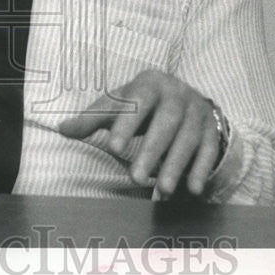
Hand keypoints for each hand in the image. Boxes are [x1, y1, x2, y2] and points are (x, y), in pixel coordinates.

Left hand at [58, 69, 222, 196]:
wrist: (182, 96)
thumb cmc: (141, 104)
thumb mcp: (118, 105)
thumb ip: (92, 118)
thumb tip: (63, 129)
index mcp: (150, 83)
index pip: (138, 102)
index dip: (127, 124)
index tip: (114, 147)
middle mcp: (177, 94)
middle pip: (166, 123)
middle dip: (152, 151)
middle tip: (136, 177)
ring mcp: (197, 111)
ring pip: (188, 139)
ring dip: (175, 166)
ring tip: (162, 190)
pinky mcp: (211, 129)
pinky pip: (209, 149)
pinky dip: (201, 169)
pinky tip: (193, 189)